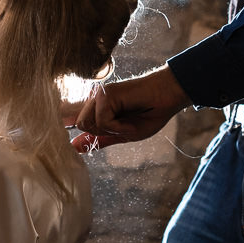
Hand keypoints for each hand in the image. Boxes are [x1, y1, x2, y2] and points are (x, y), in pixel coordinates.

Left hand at [71, 66, 189, 151]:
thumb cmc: (150, 114)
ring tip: (128, 124)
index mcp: (97, 107)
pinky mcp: (106, 94)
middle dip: (103, 133)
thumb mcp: (123, 134)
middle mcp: (95, 99)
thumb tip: (74, 148)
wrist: (169, 97)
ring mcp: (99, 95)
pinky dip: (118, 127)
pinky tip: (132, 122)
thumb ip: (99, 140)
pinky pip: (102, 121)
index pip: (79, 123)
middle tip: (125, 127)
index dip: (88, 133)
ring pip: (87, 124)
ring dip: (110, 130)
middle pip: (81, 125)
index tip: (111, 133)